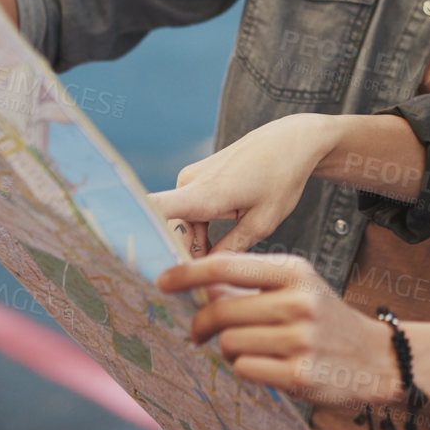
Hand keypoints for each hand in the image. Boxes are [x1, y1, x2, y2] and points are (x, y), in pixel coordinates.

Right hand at [148, 113, 339, 255]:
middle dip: (184, 258)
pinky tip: (216, 249)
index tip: (140, 264)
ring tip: (219, 268)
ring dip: (194, 247)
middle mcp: (189, 183)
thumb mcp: (262, 223)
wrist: (290, 142)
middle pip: (171, 231)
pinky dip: (198, 233)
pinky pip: (187, 214)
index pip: (154, 210)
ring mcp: (189, 179)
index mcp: (204, 193)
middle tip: (203, 288)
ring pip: (180, 225)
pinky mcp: (195, 180)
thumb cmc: (281, 178)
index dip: (139, 234)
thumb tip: (206, 274)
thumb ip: (230, 251)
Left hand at [157, 252, 400, 409]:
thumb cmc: (327, 320)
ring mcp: (300, 338)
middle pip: (221, 310)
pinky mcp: (300, 374)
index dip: (188, 273)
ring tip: (249, 348)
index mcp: (294, 272)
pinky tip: (265, 365)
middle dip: (200, 324)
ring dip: (228, 349)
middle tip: (197, 332)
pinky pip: (245, 369)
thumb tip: (201, 285)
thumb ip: (251, 285)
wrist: (376, 358)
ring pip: (229, 342)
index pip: (227, 266)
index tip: (163, 281)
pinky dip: (245, 369)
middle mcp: (298, 301)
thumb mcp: (297, 287)